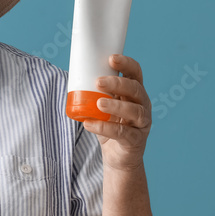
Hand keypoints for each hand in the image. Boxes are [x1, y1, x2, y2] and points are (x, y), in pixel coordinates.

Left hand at [81, 54, 150, 170]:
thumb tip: (72, 76)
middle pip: (136, 89)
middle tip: (98, 81)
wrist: (117, 157)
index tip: (111, 58)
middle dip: (118, 83)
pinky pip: (123, 133)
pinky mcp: (136, 140)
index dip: (126, 64)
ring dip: (116, 105)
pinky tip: (90, 124)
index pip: (135, 73)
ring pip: (134, 111)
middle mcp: (142, 105)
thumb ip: (94, 92)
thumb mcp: (102, 106)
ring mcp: (142, 123)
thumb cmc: (109, 126)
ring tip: (98, 103)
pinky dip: (105, 127)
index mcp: (134, 92)